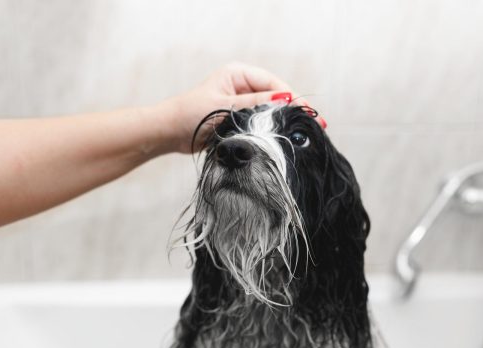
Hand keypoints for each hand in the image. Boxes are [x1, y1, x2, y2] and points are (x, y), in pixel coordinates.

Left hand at [160, 63, 317, 153]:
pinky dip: (272, 129)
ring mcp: (242, 102)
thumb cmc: (189, 115)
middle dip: (292, 110)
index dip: (292, 99)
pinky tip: (285, 137)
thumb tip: (284, 101)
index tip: (306, 113)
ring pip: (270, 111)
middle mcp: (243, 85)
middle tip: (313, 125)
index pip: (274, 84)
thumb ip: (254, 105)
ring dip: (283, 121)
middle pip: (276, 97)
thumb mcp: (224, 108)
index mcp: (238, 74)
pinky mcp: (239, 118)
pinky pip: (261, 122)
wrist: (169, 133)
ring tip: (302, 133)